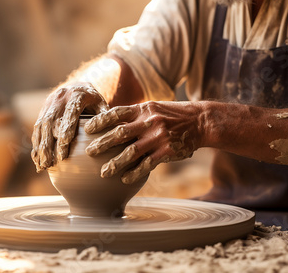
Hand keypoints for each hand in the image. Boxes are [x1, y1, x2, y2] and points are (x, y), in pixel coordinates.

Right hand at [31, 83, 108, 171]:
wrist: (77, 87)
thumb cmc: (94, 101)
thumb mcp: (102, 105)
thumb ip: (106, 119)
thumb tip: (113, 138)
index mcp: (77, 94)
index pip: (70, 112)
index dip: (66, 129)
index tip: (64, 147)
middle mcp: (60, 97)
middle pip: (51, 121)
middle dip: (49, 143)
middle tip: (51, 162)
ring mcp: (49, 103)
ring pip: (41, 126)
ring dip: (40, 147)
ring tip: (42, 166)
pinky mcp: (42, 111)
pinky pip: (36, 128)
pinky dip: (36, 144)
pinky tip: (37, 159)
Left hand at [84, 101, 203, 183]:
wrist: (200, 121)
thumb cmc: (172, 115)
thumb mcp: (153, 108)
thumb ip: (135, 115)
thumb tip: (111, 122)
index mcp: (143, 109)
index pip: (117, 113)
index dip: (100, 121)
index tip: (87, 129)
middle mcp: (149, 122)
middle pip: (120, 133)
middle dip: (103, 143)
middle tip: (88, 152)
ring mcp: (158, 137)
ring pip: (131, 152)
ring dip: (115, 163)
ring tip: (103, 172)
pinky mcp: (167, 152)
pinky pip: (147, 164)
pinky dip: (134, 172)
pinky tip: (124, 179)